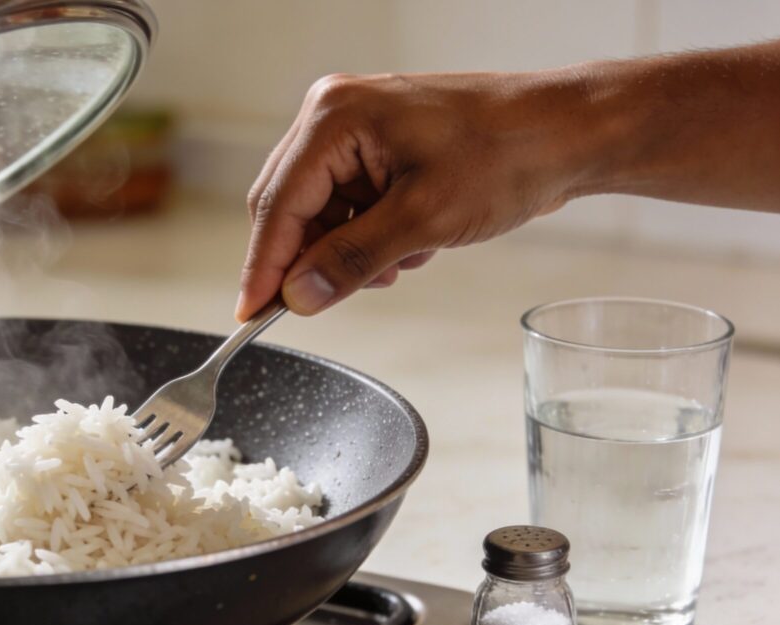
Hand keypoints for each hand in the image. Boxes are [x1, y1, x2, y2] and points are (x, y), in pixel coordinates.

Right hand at [237, 71, 578, 319]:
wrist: (570, 133)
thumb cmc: (508, 154)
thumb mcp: (424, 220)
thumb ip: (352, 261)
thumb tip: (299, 297)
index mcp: (336, 117)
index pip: (278, 205)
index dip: (263, 267)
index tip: (251, 314)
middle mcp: (336, 114)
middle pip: (290, 206)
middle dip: (312, 259)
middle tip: (321, 304)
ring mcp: (357, 129)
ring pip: (321, 211)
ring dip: (349, 251)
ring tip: (399, 265)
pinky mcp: (379, 146)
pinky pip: (349, 203)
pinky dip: (369, 236)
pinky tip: (410, 247)